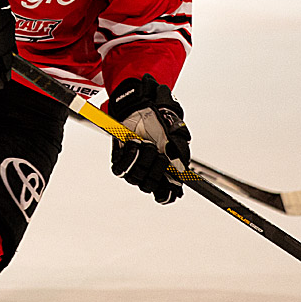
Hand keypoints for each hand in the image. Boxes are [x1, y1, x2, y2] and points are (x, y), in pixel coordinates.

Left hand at [109, 74, 191, 204]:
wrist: (143, 106)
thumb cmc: (161, 120)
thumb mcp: (177, 132)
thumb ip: (180, 148)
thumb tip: (180, 163)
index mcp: (164, 171)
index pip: (165, 194)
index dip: (167, 193)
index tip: (172, 185)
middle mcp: (147, 172)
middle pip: (149, 186)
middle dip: (156, 169)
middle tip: (159, 153)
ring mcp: (133, 167)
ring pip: (135, 177)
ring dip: (143, 160)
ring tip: (146, 143)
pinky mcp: (119, 160)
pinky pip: (120, 169)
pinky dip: (129, 157)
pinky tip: (134, 144)